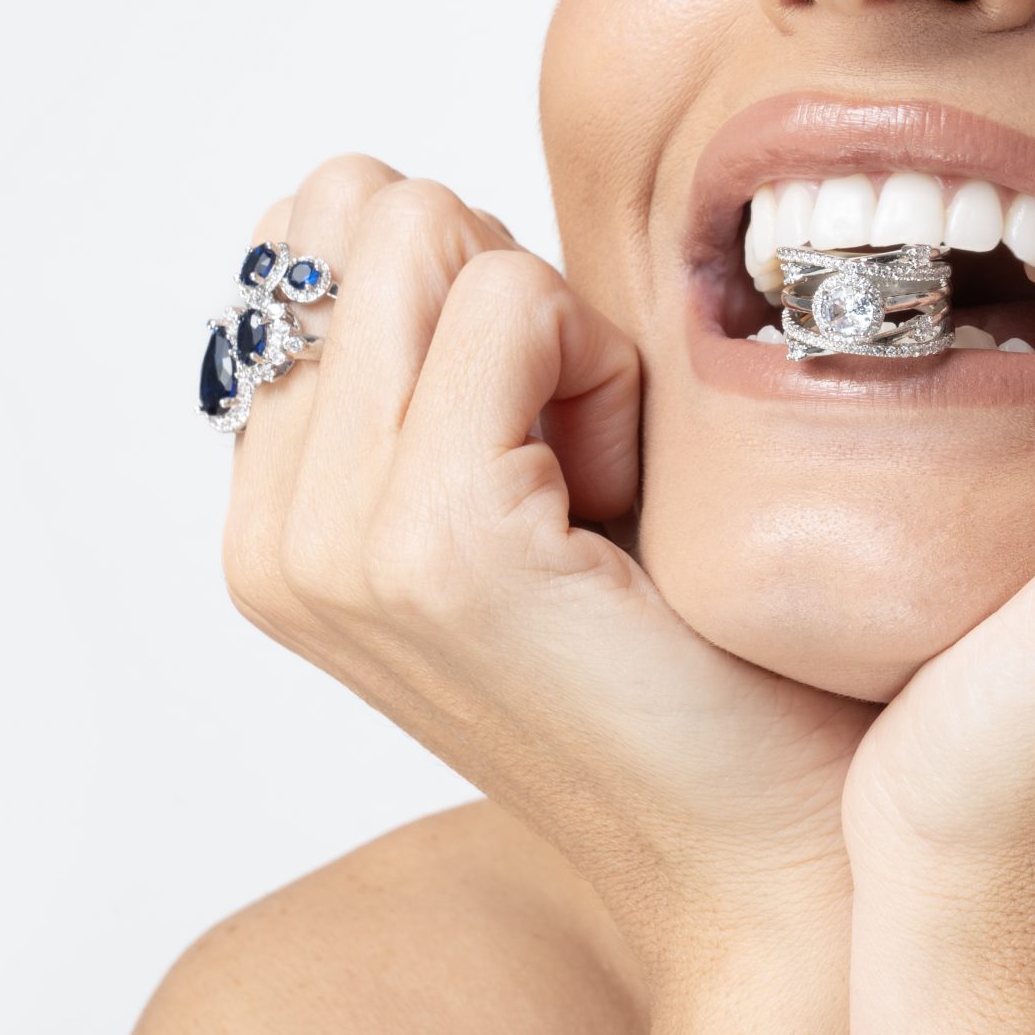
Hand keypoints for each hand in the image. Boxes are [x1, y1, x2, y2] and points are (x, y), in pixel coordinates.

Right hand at [219, 156, 868, 1034]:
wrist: (761, 844)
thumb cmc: (677, 654)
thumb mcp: (518, 477)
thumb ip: (426, 356)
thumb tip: (389, 191)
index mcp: (276, 510)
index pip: (319, 229)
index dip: (469, 278)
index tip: (538, 419)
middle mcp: (273, 531)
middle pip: (367, 211)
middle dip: (509, 289)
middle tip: (580, 452)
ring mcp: (337, 541)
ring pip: (431, 236)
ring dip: (559, 329)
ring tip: (601, 481)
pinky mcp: (434, 540)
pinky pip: (513, 301)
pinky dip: (604, 367)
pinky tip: (626, 501)